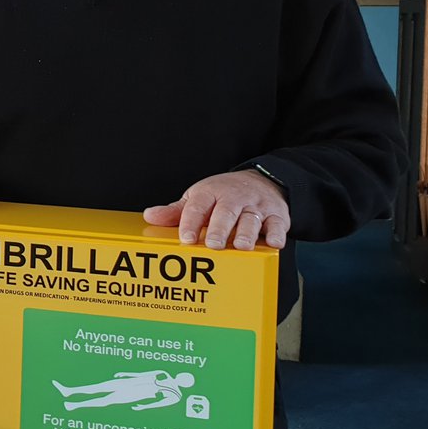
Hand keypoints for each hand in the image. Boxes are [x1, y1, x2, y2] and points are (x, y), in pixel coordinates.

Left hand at [143, 170, 288, 249]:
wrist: (260, 181)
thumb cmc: (223, 195)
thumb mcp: (198, 199)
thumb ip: (175, 212)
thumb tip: (150, 216)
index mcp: (209, 193)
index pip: (198, 206)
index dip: (191, 222)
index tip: (186, 238)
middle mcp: (233, 198)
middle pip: (226, 212)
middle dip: (219, 229)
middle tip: (213, 245)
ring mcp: (255, 206)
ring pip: (251, 219)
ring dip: (246, 233)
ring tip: (241, 246)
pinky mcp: (276, 214)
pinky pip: (278, 223)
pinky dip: (277, 233)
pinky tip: (274, 242)